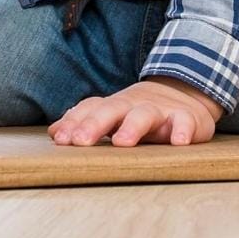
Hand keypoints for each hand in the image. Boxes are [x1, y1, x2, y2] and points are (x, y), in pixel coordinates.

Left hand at [47, 77, 223, 146]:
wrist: (183, 94)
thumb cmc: (139, 112)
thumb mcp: (113, 116)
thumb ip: (85, 122)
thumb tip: (52, 132)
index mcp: (114, 106)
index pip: (90, 109)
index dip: (74, 122)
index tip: (59, 139)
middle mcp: (133, 105)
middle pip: (112, 109)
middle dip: (94, 124)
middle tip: (80, 141)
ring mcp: (159, 110)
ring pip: (144, 114)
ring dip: (132, 127)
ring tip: (121, 143)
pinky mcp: (186, 118)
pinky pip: (184, 122)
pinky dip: (182, 130)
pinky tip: (178, 142)